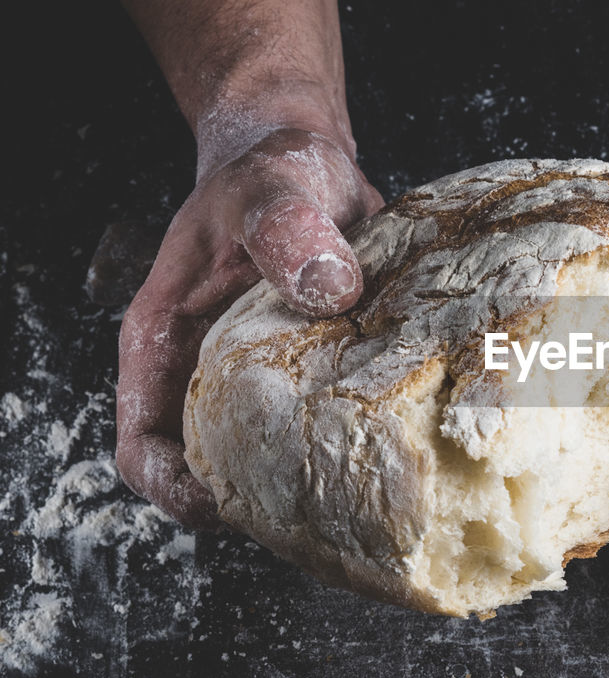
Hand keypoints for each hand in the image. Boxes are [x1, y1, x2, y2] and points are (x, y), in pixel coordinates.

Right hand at [116, 127, 383, 526]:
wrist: (309, 167)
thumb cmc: (269, 175)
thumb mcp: (270, 188)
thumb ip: (287, 227)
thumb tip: (328, 286)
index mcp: (166, 342)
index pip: (145, 448)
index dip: (178, 491)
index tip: (234, 504)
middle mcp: (206, 374)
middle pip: (212, 472)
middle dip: (258, 503)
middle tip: (324, 510)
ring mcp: (259, 382)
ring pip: (270, 462)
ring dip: (310, 480)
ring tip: (365, 488)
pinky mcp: (311, 378)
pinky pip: (322, 430)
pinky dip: (352, 444)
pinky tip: (395, 444)